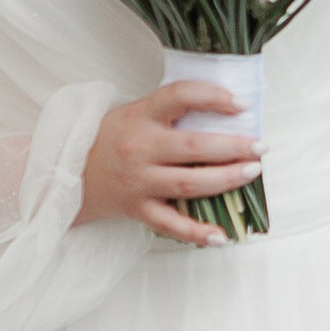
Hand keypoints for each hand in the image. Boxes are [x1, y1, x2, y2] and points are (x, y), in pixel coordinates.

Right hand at [73, 80, 258, 244]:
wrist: (68, 171)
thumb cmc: (112, 136)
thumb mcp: (135, 111)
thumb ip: (170, 110)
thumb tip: (224, 111)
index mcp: (141, 115)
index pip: (180, 96)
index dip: (213, 96)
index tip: (241, 105)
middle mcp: (140, 148)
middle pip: (193, 148)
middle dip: (233, 147)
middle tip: (261, 147)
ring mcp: (138, 182)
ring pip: (189, 185)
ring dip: (225, 180)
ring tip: (252, 172)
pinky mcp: (136, 209)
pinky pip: (170, 224)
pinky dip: (197, 233)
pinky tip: (221, 234)